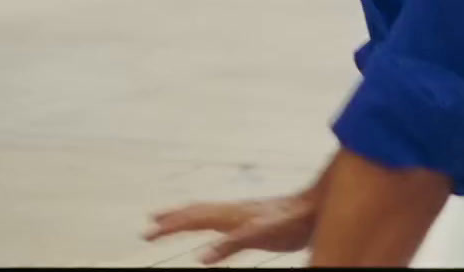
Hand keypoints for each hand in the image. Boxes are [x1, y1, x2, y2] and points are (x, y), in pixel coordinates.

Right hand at [144, 193, 315, 265]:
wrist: (316, 208)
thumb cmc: (291, 222)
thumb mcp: (260, 235)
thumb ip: (231, 245)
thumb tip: (199, 257)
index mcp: (231, 214)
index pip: (193, 219)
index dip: (170, 226)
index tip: (147, 233)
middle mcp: (233, 210)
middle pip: (196, 213)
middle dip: (172, 221)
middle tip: (148, 229)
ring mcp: (243, 213)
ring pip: (207, 213)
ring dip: (185, 217)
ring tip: (169, 220)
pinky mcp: (252, 218)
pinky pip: (222, 219)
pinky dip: (207, 222)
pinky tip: (209, 229)